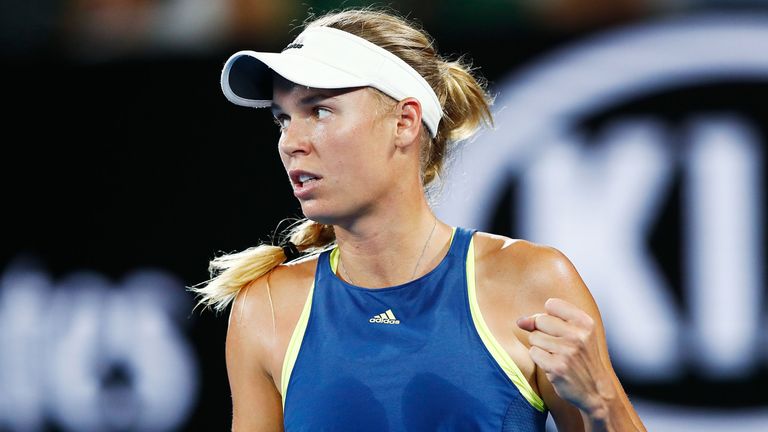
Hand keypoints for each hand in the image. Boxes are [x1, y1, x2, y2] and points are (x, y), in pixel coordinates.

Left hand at [516, 297, 615, 415]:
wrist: (596, 390)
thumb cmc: (582, 358)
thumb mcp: (576, 334)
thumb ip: (548, 320)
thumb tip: (521, 321)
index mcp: (585, 322)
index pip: (552, 304)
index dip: (548, 316)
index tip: (558, 329)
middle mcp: (578, 335)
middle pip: (540, 320)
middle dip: (542, 332)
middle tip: (557, 346)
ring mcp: (567, 351)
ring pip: (534, 337)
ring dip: (540, 347)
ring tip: (556, 356)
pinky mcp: (557, 367)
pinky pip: (533, 353)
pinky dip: (539, 359)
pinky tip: (553, 365)